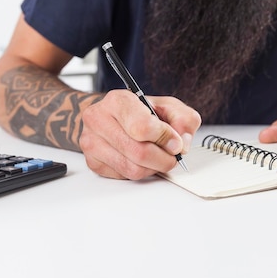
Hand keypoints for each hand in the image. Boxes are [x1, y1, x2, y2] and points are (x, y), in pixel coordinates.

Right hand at [79, 90, 201, 179]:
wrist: (111, 117)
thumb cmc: (140, 111)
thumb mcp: (168, 106)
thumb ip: (183, 120)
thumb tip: (182, 144)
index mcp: (118, 101)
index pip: (142, 127)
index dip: (165, 138)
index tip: (175, 142)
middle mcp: (99, 119)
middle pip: (139, 152)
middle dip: (163, 159)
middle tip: (171, 156)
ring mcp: (92, 142)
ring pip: (133, 169)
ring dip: (153, 167)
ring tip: (157, 157)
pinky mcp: (93, 162)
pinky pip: (124, 176)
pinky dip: (140, 172)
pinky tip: (141, 160)